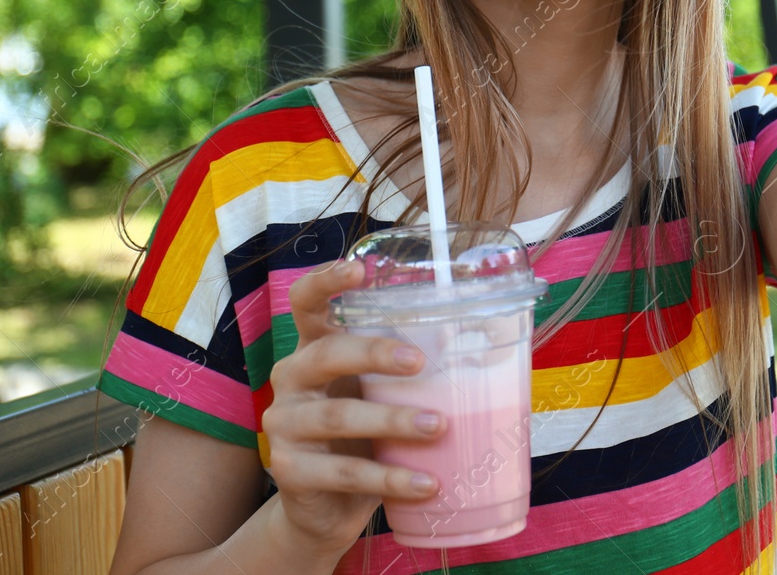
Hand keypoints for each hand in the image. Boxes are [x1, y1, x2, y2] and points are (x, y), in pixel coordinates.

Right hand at [260, 260, 447, 561]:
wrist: (326, 508)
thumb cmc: (363, 436)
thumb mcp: (377, 394)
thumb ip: (406, 370)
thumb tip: (491, 344)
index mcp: (312, 348)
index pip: (306, 301)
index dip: (326, 280)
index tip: (359, 269)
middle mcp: (291, 378)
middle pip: (327, 354)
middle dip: (374, 353)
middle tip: (420, 362)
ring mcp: (284, 425)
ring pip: (340, 416)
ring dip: (394, 421)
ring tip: (439, 426)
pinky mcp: (290, 471)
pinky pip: (346, 473)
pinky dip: (392, 477)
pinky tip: (427, 483)